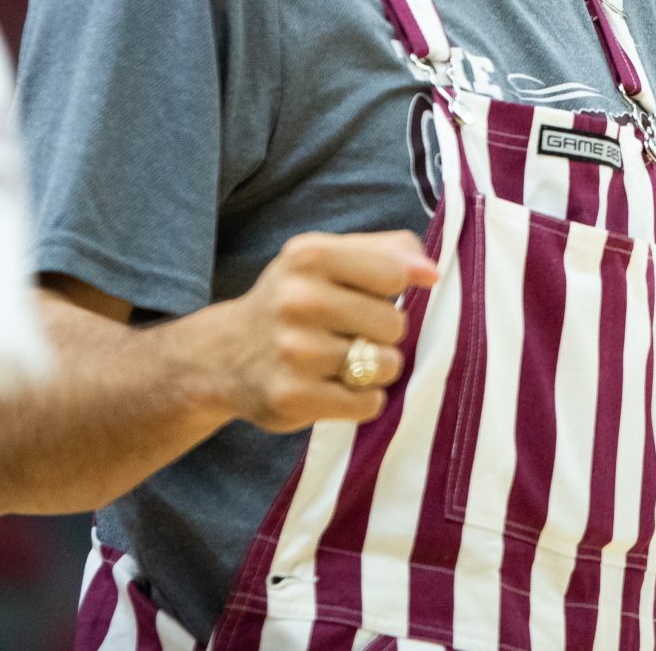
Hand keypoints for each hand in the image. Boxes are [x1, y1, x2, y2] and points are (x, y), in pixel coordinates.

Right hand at [213, 230, 437, 430]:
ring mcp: (294, 351)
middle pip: (394, 323)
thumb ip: (386, 251)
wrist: (224, 355)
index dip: (395, 288)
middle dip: (383, 332)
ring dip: (375, 368)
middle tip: (350, 331)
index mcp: (309, 255)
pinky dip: (361, 399)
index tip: (377, 293)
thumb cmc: (293, 300)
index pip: (394, 273)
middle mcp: (298, 300)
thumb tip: (431, 272)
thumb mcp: (326, 257)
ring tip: (343, 361)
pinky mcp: (293, 398)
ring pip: (386, 365)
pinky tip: (333, 387)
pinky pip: (367, 403)